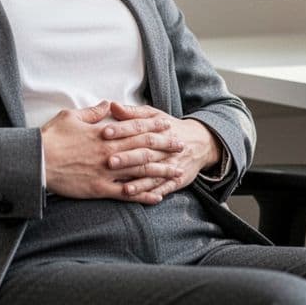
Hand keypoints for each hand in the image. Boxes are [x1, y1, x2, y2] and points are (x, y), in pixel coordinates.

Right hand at [40, 101, 187, 203]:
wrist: (37, 163)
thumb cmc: (52, 138)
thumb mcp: (71, 116)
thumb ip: (93, 111)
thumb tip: (108, 103)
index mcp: (104, 133)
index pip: (134, 128)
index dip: (153, 126)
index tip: (167, 125)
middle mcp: (110, 152)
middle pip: (144, 148)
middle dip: (164, 146)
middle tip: (181, 145)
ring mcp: (107, 172)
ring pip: (140, 171)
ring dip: (161, 170)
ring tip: (177, 171)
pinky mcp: (100, 189)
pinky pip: (127, 193)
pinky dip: (143, 195)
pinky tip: (157, 196)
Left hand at [101, 102, 221, 201]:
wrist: (200, 143)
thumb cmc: (170, 128)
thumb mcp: (154, 116)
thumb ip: (132, 113)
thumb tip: (112, 105)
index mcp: (158, 129)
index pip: (138, 128)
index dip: (122, 130)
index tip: (105, 132)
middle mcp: (165, 147)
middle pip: (145, 152)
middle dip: (128, 157)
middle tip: (110, 161)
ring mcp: (172, 164)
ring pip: (155, 173)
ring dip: (140, 182)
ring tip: (125, 188)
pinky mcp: (177, 179)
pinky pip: (166, 187)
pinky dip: (155, 193)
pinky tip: (145, 199)